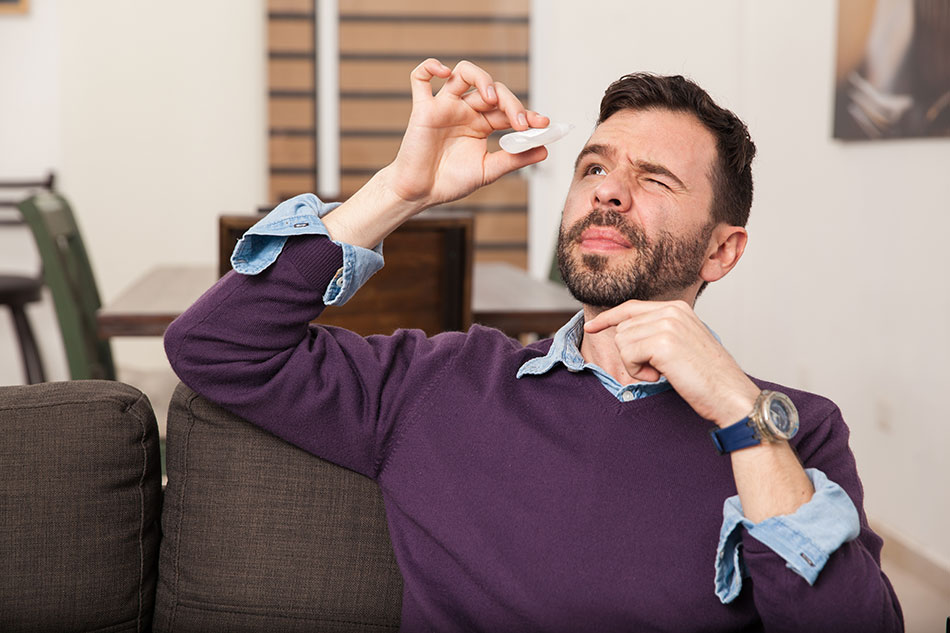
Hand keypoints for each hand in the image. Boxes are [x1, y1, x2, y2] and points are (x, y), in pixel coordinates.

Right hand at [385, 58, 549, 207]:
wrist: (421, 193)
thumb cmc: (451, 182)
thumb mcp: (488, 171)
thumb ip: (514, 159)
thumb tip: (544, 151)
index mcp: (482, 124)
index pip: (508, 110)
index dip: (527, 113)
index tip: (543, 124)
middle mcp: (465, 111)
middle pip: (492, 90)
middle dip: (511, 103)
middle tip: (521, 124)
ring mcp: (444, 107)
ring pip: (463, 74)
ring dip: (481, 79)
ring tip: (491, 97)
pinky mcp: (423, 109)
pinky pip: (420, 79)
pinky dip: (430, 67)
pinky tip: (444, 72)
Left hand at [583, 300, 759, 425]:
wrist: (730, 394)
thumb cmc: (707, 377)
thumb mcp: (682, 344)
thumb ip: (658, 332)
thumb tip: (625, 332)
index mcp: (678, 308)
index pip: (631, 307)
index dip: (608, 318)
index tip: (591, 327)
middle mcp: (672, 310)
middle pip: (623, 328)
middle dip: (631, 354)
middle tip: (657, 369)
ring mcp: (667, 324)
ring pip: (622, 341)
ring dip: (634, 364)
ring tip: (661, 372)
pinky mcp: (662, 342)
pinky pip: (627, 355)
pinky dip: (637, 372)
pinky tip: (659, 376)